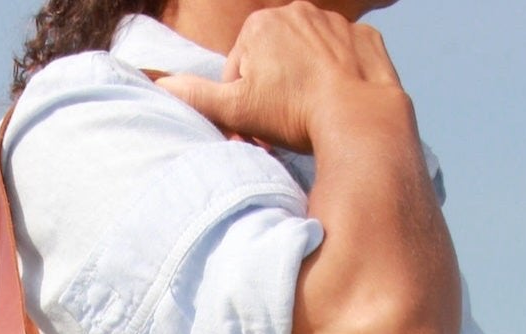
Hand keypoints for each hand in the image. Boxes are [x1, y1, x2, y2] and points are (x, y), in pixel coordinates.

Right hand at [157, 2, 410, 153]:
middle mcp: (296, 11)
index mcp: (260, 24)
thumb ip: (198, 96)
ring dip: (305, 84)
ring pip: (308, 58)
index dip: (244, 105)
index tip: (255, 130)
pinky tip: (338, 102)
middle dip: (273, 92)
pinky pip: (344, 58)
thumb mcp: (236, 110)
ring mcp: (334, 21)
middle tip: (282, 128)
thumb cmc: (293, 113)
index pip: (240, 70)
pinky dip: (339, 77)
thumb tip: (162, 85)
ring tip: (310, 117)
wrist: (357, 117)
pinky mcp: (364, 36)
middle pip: (274, 61)